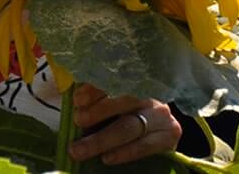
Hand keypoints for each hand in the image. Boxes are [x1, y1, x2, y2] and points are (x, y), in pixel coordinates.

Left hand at [67, 84, 181, 164]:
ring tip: (79, 149)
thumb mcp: (110, 104)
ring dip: (101, 139)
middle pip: (123, 101)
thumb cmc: (123, 116)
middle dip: (97, 112)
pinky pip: (144, 146)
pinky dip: (124, 153)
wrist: (155, 136)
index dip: (95, 89)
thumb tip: (69, 102)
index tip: (77, 100)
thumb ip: (94, 100)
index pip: (115, 80)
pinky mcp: (169, 135)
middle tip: (77, 121)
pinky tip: (107, 158)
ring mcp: (162, 115)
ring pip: (129, 126)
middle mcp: (150, 95)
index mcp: (134, 81)